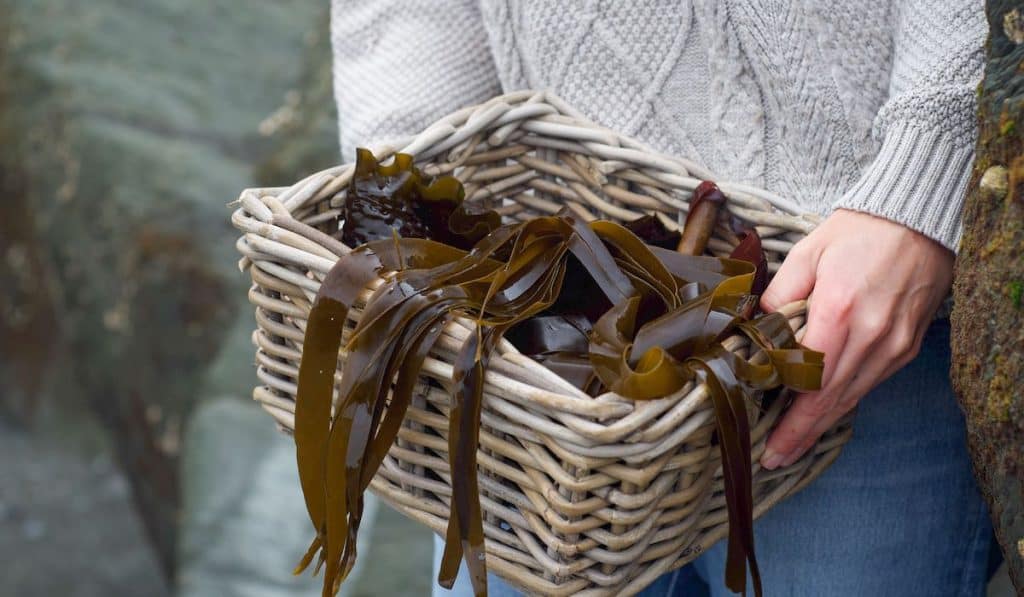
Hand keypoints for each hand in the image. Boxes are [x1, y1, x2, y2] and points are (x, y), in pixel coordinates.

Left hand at [758, 209, 953, 469]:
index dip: (790, 418)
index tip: (768, 442)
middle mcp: (870, 335)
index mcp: (838, 311)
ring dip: (822, 424)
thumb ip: (777, 296)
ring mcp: (892, 344)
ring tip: (793, 446)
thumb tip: (754, 328)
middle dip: (802, 434)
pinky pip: (870, 382)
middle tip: (775, 458)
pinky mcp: (906, 346)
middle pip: (831, 399)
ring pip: (852, 396)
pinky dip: (845, 399)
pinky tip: (823, 411)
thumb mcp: (806, 254)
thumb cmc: (857, 233)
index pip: (809, 379)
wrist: (917, 220)